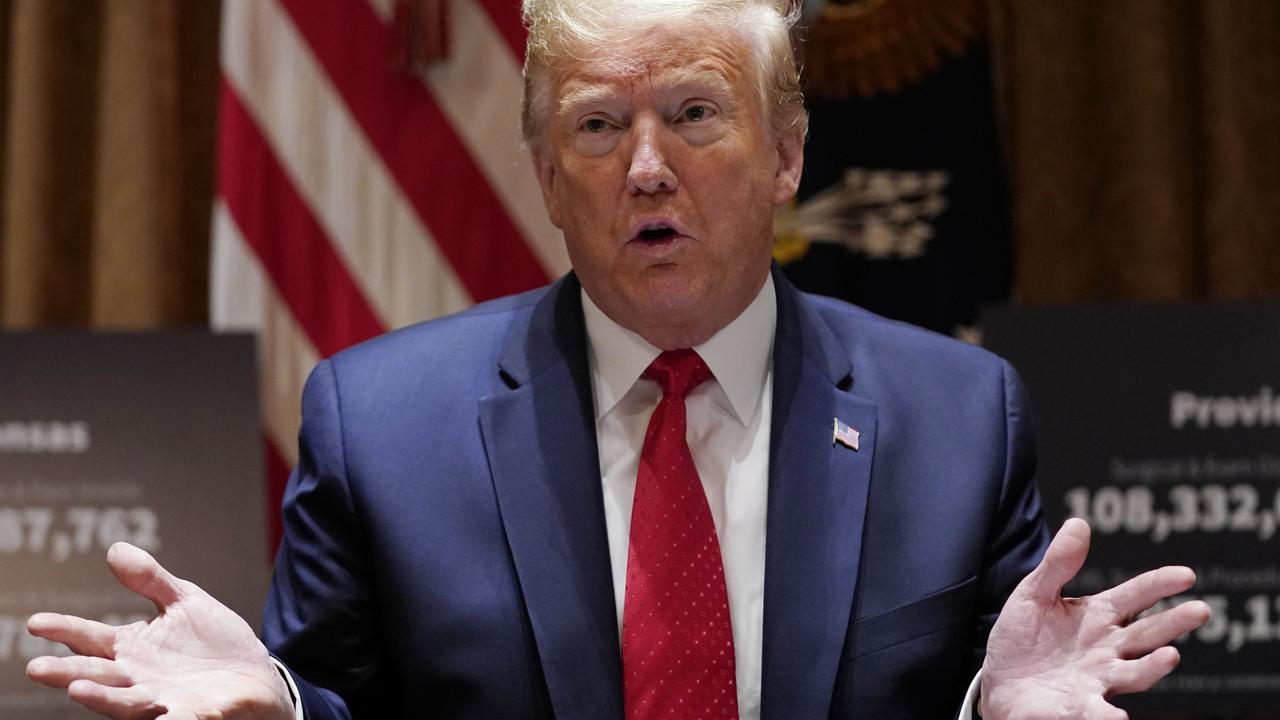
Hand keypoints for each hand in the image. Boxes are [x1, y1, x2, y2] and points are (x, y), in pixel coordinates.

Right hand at [25, 542, 294, 719]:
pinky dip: (156, 716)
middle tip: (36, 669)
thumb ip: (151, 580)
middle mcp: (138, 677)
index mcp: (133, 647)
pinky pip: (168, 719)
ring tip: (76, 690)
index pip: (90, 638)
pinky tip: (150, 705)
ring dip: (100, 698)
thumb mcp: (185, 602)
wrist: (258, 674)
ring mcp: (160, 699)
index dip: (64, 630)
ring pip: (123, 702)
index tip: (36, 622)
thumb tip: (115, 549)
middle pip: (96, 675)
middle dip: (67, 673)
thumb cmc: (215, 641)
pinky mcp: (188, 714)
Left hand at [980, 518, 1209, 719]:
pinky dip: (1108, 715)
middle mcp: (1108, 649)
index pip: (1136, 596)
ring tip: (1171, 655)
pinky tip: (1117, 716)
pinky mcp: (1080, 707)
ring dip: (1153, 667)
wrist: (999, 681)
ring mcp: (1098, 678)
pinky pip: (1098, 712)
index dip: (1159, 584)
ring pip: (1135, 673)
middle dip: (1174, 623)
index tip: (1186, 574)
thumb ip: (1058, 564)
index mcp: (1099, 616)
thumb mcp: (1034, 594)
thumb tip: (1079, 523)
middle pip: (1147, 634)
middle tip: (1200, 610)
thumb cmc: (1022, 637)